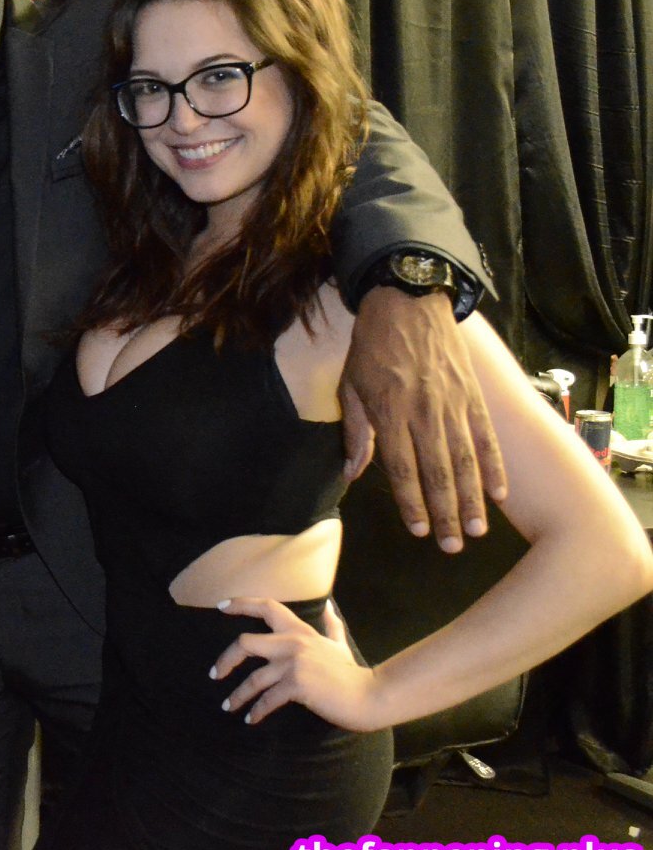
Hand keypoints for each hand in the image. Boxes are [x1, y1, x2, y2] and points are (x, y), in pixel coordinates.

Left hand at [209, 598, 385, 731]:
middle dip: (225, 659)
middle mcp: (293, 643)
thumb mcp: (339, 645)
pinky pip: (268, 699)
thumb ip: (331, 625)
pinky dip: (257, 710)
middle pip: (245, 643)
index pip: (267, 607)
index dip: (242, 603)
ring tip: (228, 707)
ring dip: (238, 695)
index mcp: (300, 630)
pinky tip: (251, 719)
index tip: (220, 605)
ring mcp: (294, 664)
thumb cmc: (351, 673)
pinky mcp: (297, 685)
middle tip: (214, 674)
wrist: (369, 696)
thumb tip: (328, 605)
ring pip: (253, 678)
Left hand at [341, 288, 505, 551]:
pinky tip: (499, 494)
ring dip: (472, 500)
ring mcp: (453, 405)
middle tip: (454, 546)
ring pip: (465, 462)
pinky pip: (486, 438)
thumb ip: (356, 432)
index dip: (411, 503)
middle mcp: (423, 414)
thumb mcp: (350, 387)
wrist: (407, 303)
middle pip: (438, 473)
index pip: (401, 469)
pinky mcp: (474, 397)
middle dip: (445, 514)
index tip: (419, 531)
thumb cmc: (371, 348)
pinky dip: (494, 467)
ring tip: (477, 531)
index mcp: (388, 413)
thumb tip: (352, 473)